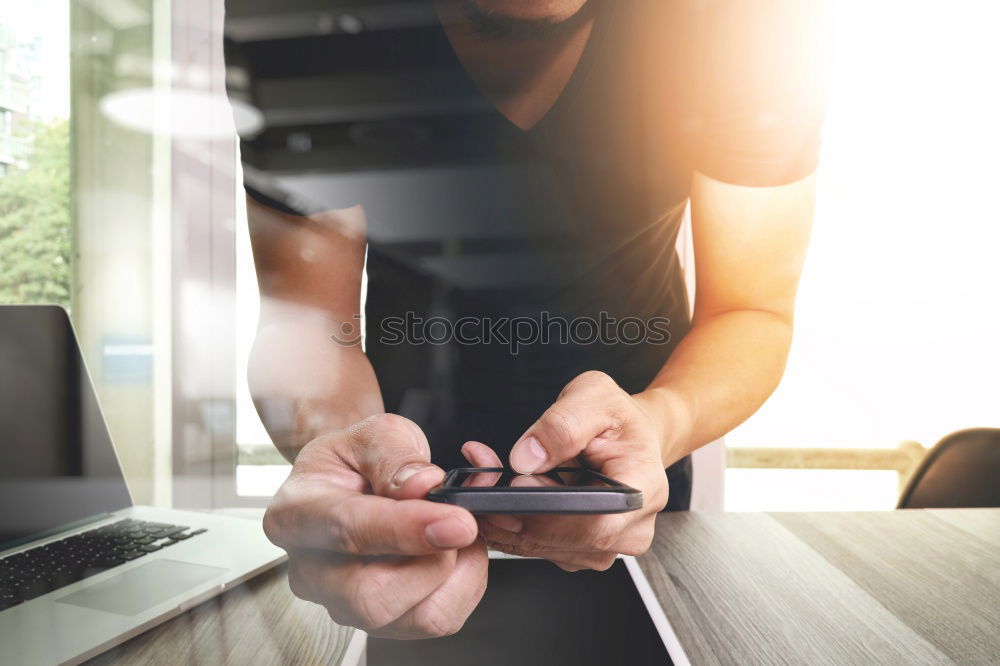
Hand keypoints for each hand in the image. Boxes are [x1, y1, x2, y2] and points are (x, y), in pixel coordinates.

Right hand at [263, 414, 487, 637]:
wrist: (353, 481)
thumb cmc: (356, 460)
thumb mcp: (372, 434)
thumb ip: (395, 456)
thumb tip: (422, 485)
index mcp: (297, 513)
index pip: (348, 530)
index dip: (406, 529)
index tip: (456, 522)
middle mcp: (312, 569)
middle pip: (372, 597)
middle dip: (434, 561)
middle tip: (459, 521)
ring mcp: (344, 603)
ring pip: (414, 617)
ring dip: (456, 573)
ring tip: (457, 528)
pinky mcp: (383, 621)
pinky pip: (438, 620)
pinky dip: (464, 584)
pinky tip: (455, 550)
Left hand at [467, 371, 669, 570]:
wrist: (627, 435)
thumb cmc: (616, 418)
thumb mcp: (593, 396)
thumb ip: (562, 423)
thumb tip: (527, 458)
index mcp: (643, 487)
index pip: (598, 523)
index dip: (551, 513)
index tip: (519, 484)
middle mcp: (631, 526)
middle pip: (567, 540)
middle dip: (518, 513)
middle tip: (491, 479)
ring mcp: (608, 544)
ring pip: (547, 548)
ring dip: (510, 520)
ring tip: (499, 481)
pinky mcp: (582, 550)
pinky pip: (541, 548)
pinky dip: (514, 527)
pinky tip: (508, 500)